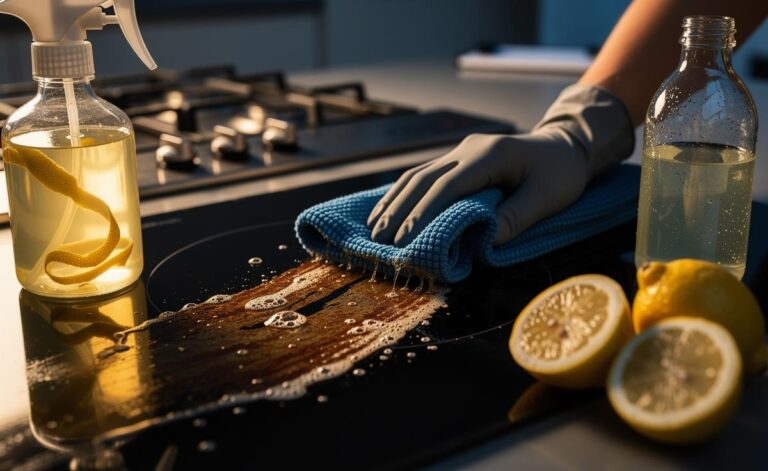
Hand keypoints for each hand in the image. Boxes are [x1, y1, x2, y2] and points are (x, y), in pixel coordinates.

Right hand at [367, 130, 588, 246]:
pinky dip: (403, 194)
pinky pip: (424, 175)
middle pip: (423, 180)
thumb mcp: (549, 197)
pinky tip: (388, 210)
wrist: (565, 144)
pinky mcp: (458, 158)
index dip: (423, 213)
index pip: (448, 186)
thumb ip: (516, 218)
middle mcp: (469, 149)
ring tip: (374, 229)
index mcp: (490, 155)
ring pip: (418, 175)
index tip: (405, 239)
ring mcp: (460, 151)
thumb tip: (481, 242)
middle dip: (399, 211)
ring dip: (394, 202)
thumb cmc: (561, 173)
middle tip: (380, 241)